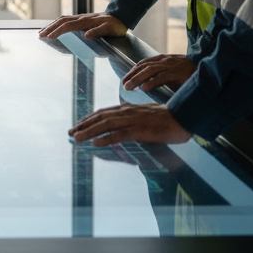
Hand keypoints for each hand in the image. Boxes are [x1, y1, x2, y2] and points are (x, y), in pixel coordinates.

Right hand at [38, 12, 127, 39]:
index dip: (57, 31)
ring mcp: (80, 18)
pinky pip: (65, 20)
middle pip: (61, 21)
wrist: (120, 16)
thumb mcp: (109, 29)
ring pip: (62, 19)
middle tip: (40, 35)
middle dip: (50, 28)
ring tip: (42, 31)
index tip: (49, 37)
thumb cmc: (115, 26)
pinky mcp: (81, 19)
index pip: (67, 26)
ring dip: (51, 25)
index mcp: (85, 21)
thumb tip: (86, 35)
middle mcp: (80, 18)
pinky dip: (57, 23)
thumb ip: (98, 32)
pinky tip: (54, 27)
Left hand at [70, 102, 189, 145]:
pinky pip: (119, 135)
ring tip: (76, 137)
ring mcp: (132, 120)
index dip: (89, 118)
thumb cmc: (165, 118)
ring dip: (89, 131)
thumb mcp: (144, 116)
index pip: (102, 113)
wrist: (182, 117)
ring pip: (105, 125)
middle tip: (70, 132)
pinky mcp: (140, 130)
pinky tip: (96, 143)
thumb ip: (132, 118)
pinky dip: (106, 138)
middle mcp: (126, 112)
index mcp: (127, 109)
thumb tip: (122, 125)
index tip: (78, 124)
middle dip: (83, 125)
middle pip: (99, 118)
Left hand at [122, 54, 195, 91]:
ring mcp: (173, 66)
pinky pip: (162, 77)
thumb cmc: (192, 76)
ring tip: (128, 87)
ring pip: (150, 71)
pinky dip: (152, 82)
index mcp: (164, 60)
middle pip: (144, 66)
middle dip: (132, 75)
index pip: (144, 63)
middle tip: (123, 84)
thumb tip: (148, 85)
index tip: (126, 79)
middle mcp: (166, 61)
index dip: (134, 70)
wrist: (211, 73)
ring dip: (137, 79)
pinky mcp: (179, 73)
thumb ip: (162, 76)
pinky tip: (144, 88)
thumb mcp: (174, 75)